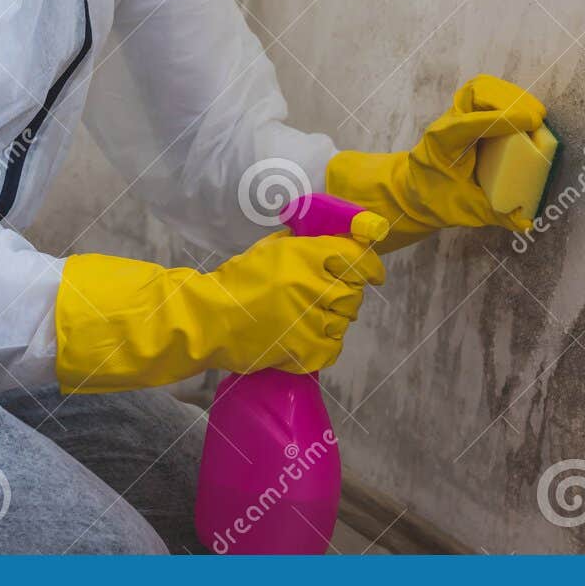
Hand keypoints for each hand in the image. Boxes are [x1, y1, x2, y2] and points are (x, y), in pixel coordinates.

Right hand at [205, 216, 389, 372]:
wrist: (209, 320)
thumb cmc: (238, 281)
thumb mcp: (271, 248)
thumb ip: (304, 242)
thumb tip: (334, 236)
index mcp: (305, 255)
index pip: (356, 257)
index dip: (371, 266)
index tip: (374, 274)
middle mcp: (312, 285)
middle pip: (354, 292)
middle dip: (347, 294)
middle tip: (331, 296)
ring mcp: (309, 319)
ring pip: (345, 320)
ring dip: (335, 318)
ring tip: (314, 317)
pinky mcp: (303, 349)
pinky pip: (333, 346)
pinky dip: (327, 343)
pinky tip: (310, 337)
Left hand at [325, 74, 546, 249]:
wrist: (414, 191)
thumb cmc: (437, 200)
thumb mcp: (465, 211)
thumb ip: (495, 215)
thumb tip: (526, 222)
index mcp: (441, 145)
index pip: (469, 123)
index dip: (502, 119)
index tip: (532, 122)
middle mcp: (445, 124)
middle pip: (475, 94)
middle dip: (509, 102)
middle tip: (537, 117)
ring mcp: (453, 115)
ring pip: (478, 87)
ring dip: (509, 94)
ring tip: (533, 110)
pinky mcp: (463, 113)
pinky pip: (482, 92)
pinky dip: (504, 94)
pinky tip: (521, 106)